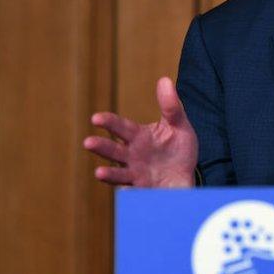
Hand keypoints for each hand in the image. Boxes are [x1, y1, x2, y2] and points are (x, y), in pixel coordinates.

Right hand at [83, 77, 197, 186]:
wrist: (185, 176)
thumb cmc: (177, 148)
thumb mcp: (178, 125)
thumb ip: (171, 106)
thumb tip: (164, 80)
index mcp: (138, 137)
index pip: (121, 128)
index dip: (109, 123)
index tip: (96, 118)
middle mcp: (132, 156)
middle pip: (114, 151)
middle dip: (102, 147)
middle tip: (88, 143)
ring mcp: (136, 175)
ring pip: (119, 174)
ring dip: (109, 174)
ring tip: (99, 173)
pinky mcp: (144, 191)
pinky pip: (135, 194)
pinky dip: (129, 194)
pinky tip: (125, 193)